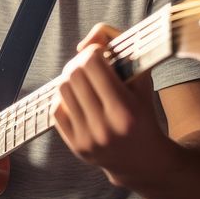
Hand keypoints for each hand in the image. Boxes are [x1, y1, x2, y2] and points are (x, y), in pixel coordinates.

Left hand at [51, 23, 164, 185]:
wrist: (143, 160)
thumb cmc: (143, 113)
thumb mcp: (142, 79)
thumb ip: (119, 48)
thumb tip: (89, 38)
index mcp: (125, 110)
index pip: (92, 65)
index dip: (93, 50)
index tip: (100, 51)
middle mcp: (105, 127)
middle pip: (73, 75)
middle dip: (80, 62)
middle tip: (90, 62)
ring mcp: (88, 139)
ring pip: (62, 89)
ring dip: (71, 77)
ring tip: (85, 79)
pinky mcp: (76, 147)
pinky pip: (56, 109)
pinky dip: (64, 97)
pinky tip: (79, 97)